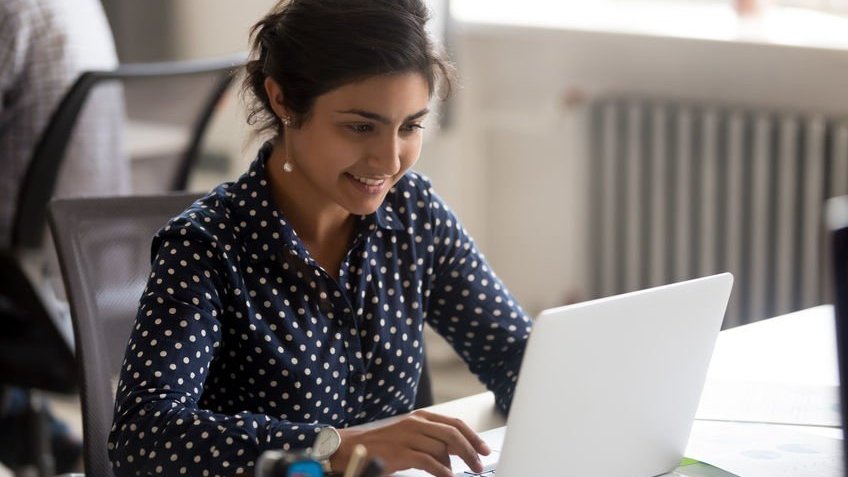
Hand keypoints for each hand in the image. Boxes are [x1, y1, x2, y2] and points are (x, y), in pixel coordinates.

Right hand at [329, 410, 490, 476]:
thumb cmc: (385, 445)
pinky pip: (428, 462)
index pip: (454, 423)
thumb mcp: (412, 436)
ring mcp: (407, 437)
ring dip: (455, 463)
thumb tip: (456, 452)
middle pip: (452, 434)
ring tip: (460, 474)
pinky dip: (441, 471)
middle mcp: (416, 423)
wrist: (354, 448)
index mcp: (421, 417)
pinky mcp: (400, 452)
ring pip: (442, 448)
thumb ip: (433, 440)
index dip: (472, 436)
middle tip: (478, 464)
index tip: (484, 449)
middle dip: (470, 450)